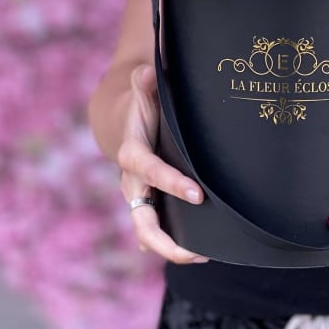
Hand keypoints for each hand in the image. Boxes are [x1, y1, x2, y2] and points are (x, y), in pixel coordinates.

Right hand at [116, 64, 209, 263]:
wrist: (123, 120)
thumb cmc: (140, 104)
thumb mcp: (141, 90)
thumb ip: (144, 83)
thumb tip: (147, 72)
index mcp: (133, 155)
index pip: (150, 173)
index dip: (171, 184)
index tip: (197, 194)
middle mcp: (132, 182)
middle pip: (142, 220)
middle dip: (166, 240)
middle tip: (197, 250)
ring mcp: (139, 197)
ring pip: (147, 232)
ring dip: (172, 249)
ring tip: (204, 255)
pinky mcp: (148, 202)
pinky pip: (153, 230)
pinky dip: (169, 244)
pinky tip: (196, 252)